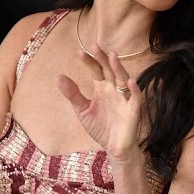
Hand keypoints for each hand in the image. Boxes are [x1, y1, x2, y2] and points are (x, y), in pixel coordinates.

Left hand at [57, 45, 141, 160]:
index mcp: (102, 88)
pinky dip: (134, 90)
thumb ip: (73, 94)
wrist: (114, 148)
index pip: (96, 70)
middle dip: (103, 59)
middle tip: (95, 46)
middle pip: (109, 70)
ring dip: (119, 68)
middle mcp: (114, 90)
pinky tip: (130, 82)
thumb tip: (58, 77)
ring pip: (123, 80)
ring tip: (113, 56)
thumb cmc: (100, 127)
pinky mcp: (133, 110)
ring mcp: (124, 99)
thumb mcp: (82, 110)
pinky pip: (135, 98)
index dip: (89, 61)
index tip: (79, 52)